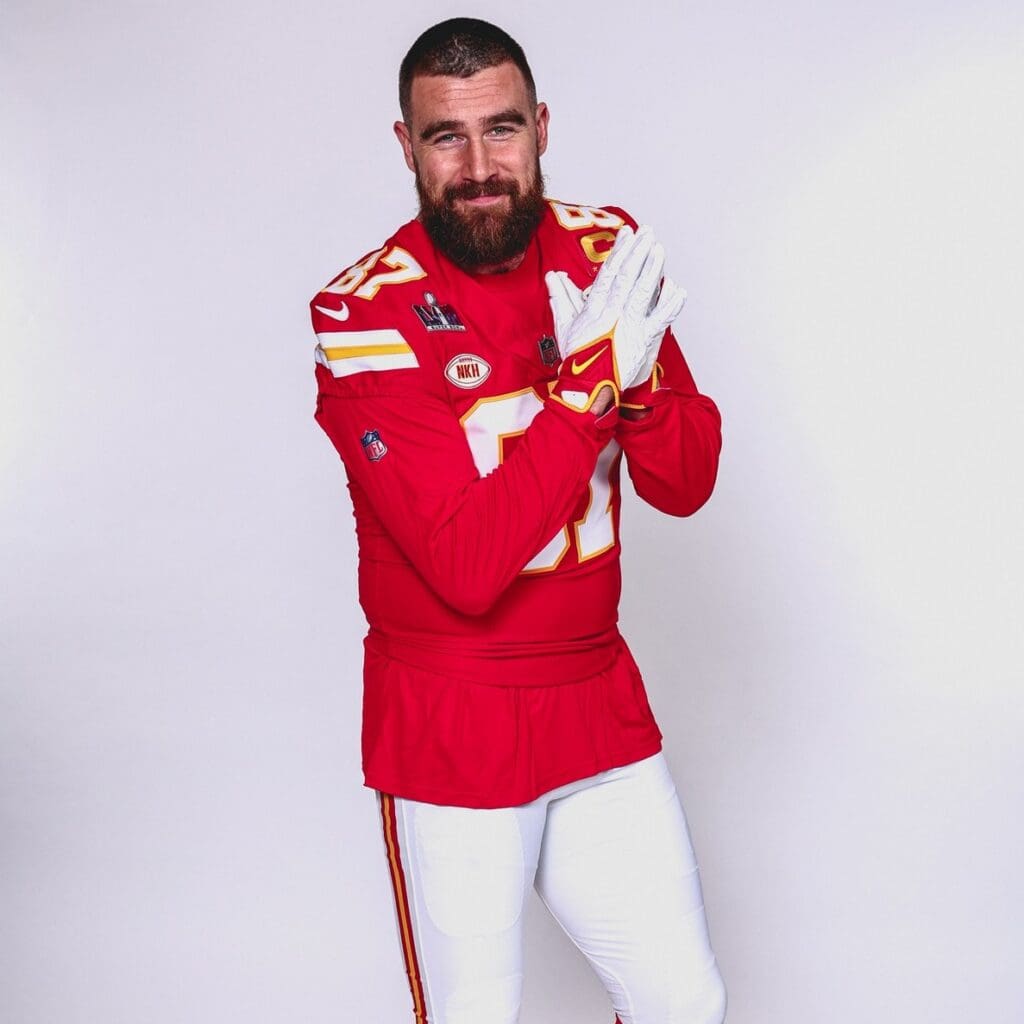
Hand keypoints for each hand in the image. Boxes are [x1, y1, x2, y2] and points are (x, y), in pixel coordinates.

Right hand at [545, 227, 685, 410]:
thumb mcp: (564, 327)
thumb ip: (562, 299)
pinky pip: (660, 318)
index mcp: (594, 309)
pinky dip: (670, 304)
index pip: (608, 274)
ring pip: (641, 291)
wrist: (588, 386)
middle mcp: (612, 313)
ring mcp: (628, 325)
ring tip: (659, 248)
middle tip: (647, 232)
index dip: (619, 252)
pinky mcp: (643, 340)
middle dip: (638, 252)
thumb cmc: (578, 360)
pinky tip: (679, 288)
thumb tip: (553, 277)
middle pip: (626, 276)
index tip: (626, 234)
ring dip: (652, 268)